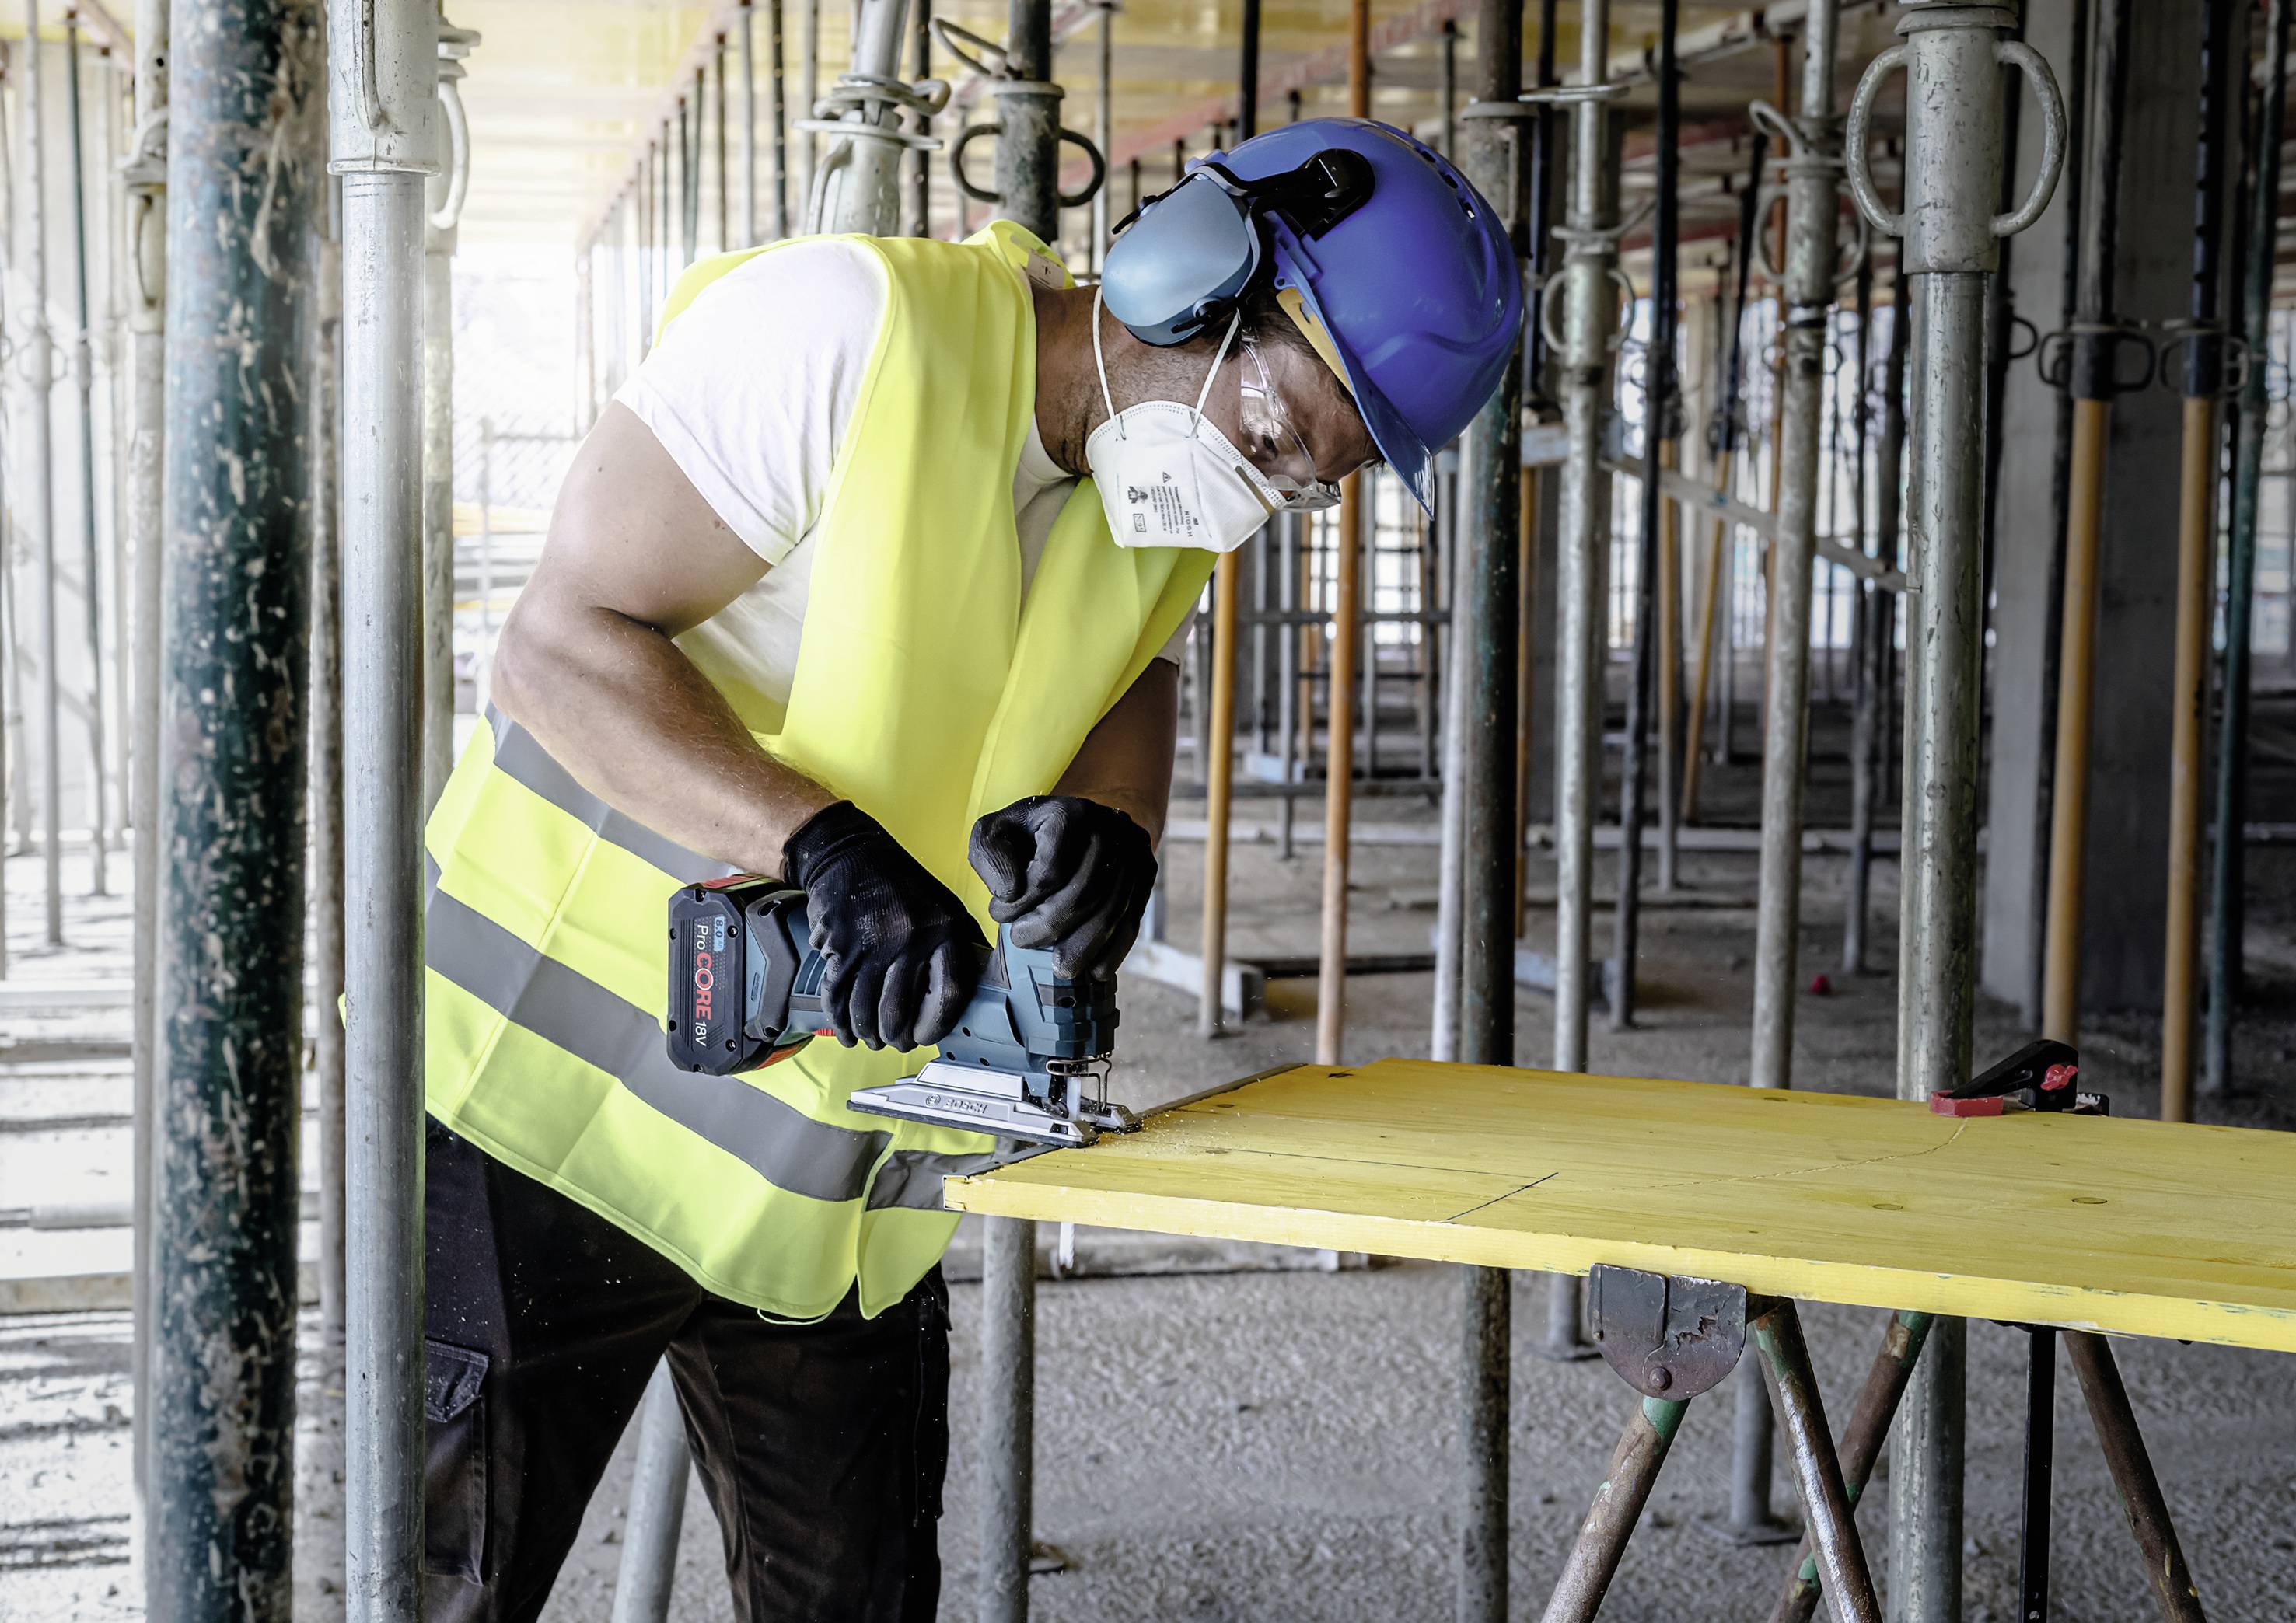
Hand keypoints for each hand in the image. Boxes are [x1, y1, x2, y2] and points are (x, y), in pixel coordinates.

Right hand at [782, 802, 984, 1051]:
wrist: (849, 853)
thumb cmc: (900, 884)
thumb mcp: (945, 905)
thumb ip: (961, 942)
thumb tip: (980, 983)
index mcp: (945, 929)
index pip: (949, 992)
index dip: (936, 1024)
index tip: (926, 1036)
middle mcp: (910, 938)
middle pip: (899, 1011)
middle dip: (895, 1037)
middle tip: (895, 1043)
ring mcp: (871, 943)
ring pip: (865, 1009)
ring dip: (868, 1033)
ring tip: (872, 1038)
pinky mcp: (839, 945)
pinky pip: (838, 995)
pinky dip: (841, 1021)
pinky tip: (848, 1032)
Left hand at [969, 796, 1156, 977]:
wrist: (1082, 820)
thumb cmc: (1030, 833)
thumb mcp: (996, 832)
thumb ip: (989, 855)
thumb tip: (1009, 891)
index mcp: (1068, 814)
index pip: (1047, 873)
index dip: (1020, 903)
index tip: (999, 913)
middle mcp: (1108, 828)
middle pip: (1083, 894)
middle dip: (1049, 927)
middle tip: (1022, 940)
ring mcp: (1133, 850)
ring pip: (1111, 911)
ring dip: (1083, 948)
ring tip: (1059, 968)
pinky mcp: (1146, 871)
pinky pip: (1133, 919)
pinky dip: (1114, 951)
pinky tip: (1095, 970)